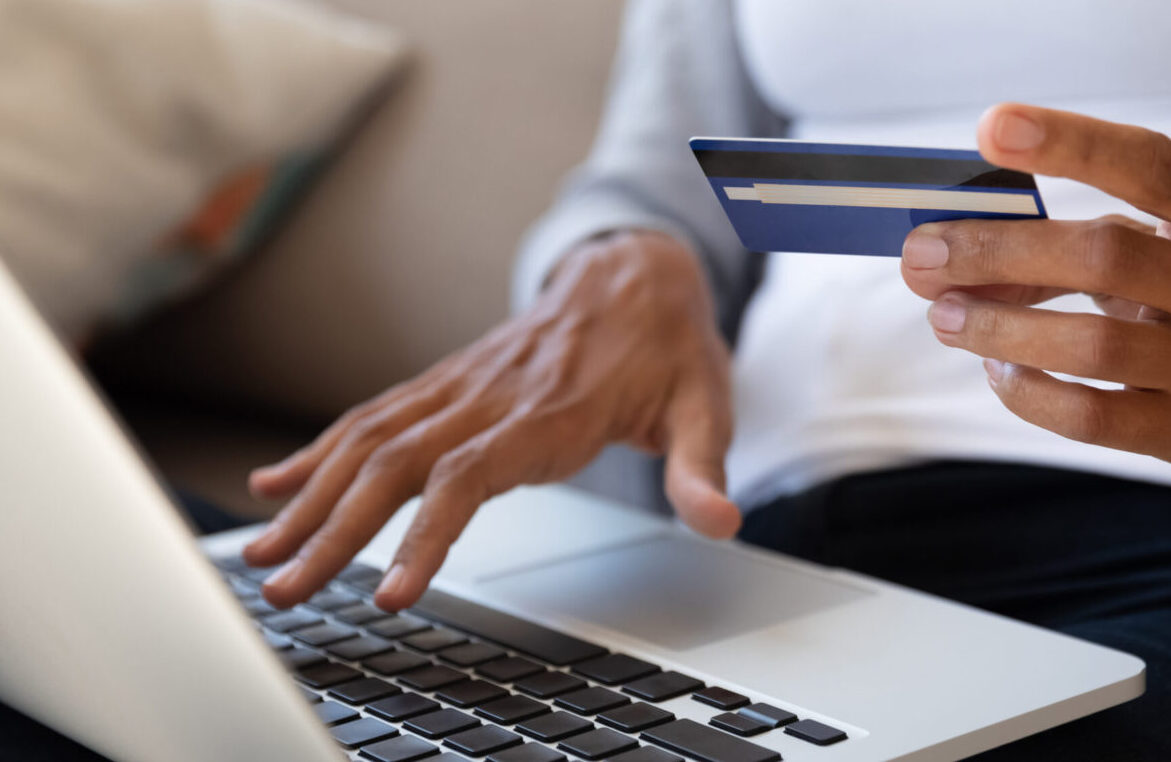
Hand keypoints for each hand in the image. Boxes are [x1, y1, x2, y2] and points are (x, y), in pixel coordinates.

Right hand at [243, 230, 740, 609]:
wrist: (634, 270)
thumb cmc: (668, 345)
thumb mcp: (705, 403)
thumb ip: (701, 467)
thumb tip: (720, 523)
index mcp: (549, 411)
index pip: (470, 476)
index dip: (426, 534)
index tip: (389, 591)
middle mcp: (489, 396)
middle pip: (393, 464)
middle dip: (332, 529)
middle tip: (282, 587)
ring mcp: (459, 385)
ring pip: (366, 439)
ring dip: (309, 496)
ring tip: (261, 550)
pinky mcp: (445, 382)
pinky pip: (370, 415)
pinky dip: (318, 452)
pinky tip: (277, 483)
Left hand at [902, 103, 1170, 459]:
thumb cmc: (1156, 297)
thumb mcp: (1124, 253)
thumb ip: (1044, 252)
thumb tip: (936, 263)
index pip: (1148, 166)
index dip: (1073, 144)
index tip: (994, 127)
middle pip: (1103, 255)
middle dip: (994, 253)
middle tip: (922, 256)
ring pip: (1092, 344)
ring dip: (997, 329)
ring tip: (946, 318)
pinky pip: (1091, 417)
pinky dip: (1027, 392)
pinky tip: (999, 371)